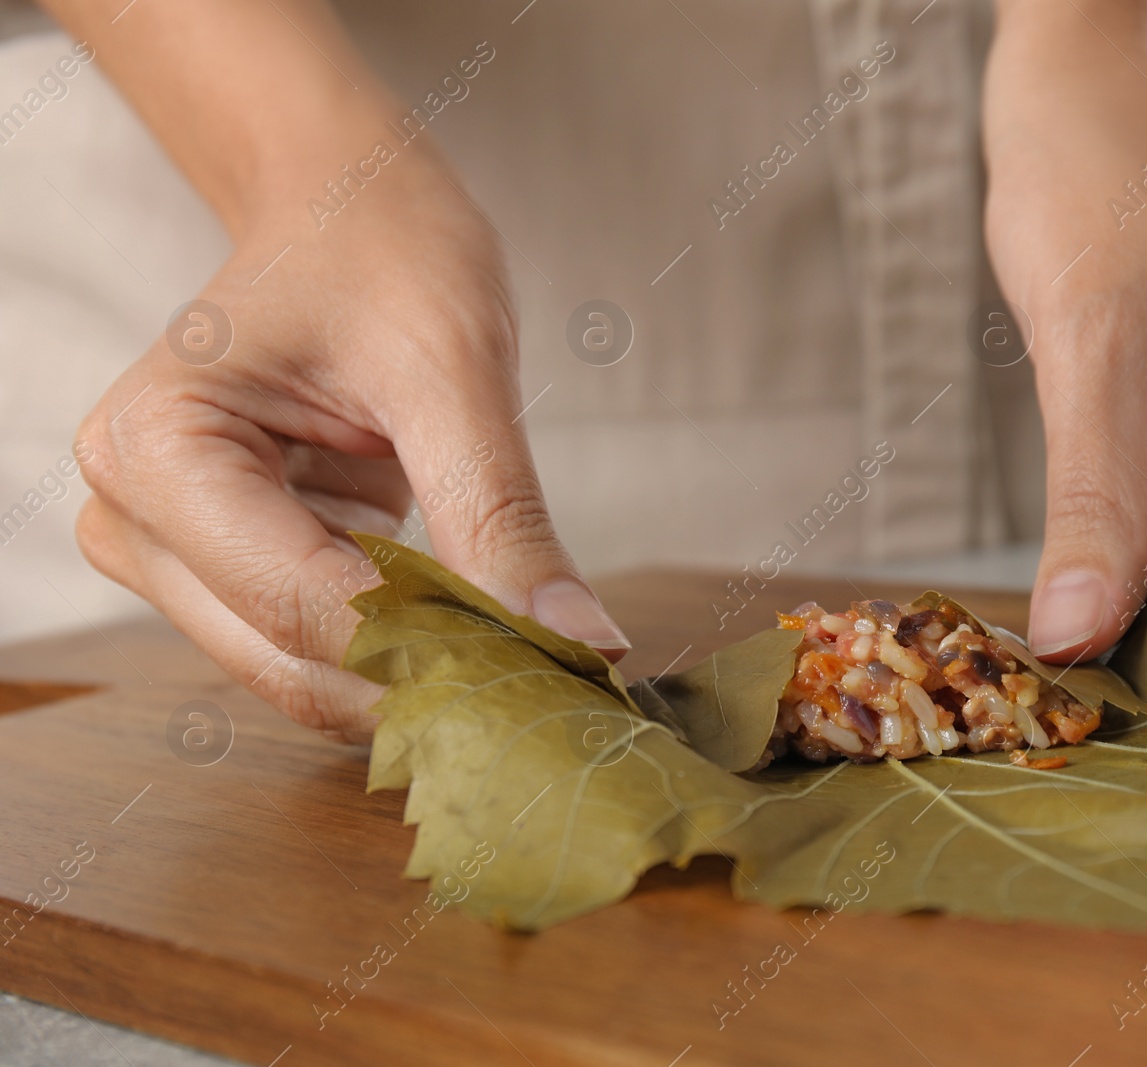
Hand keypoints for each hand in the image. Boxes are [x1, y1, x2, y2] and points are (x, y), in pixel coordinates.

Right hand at [75, 145, 627, 742]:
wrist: (344, 207)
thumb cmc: (381, 249)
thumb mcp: (456, 371)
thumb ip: (502, 513)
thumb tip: (577, 638)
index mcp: (156, 448)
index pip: (301, 604)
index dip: (434, 648)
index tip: (554, 666)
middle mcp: (132, 514)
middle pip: (290, 660)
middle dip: (429, 675)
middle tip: (557, 675)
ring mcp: (166, 550)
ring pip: (302, 673)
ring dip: (419, 672)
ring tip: (525, 648)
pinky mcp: (217, 567)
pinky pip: (316, 645)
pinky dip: (403, 646)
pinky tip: (474, 621)